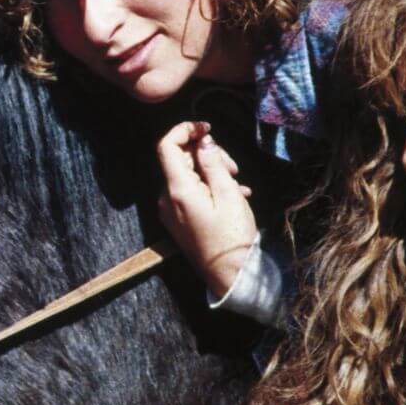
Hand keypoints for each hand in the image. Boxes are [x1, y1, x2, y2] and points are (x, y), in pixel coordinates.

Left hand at [156, 121, 258, 297]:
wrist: (230, 275)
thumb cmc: (232, 236)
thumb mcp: (228, 194)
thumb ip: (213, 163)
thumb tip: (203, 141)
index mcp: (177, 190)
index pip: (167, 146)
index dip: (185, 130)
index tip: (207, 128)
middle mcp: (167, 199)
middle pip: (181, 160)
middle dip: (207, 155)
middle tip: (234, 168)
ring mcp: (171, 211)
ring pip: (188, 176)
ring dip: (212, 172)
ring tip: (238, 185)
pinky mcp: (178, 221)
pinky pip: (190, 193)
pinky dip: (209, 187)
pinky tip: (234, 195)